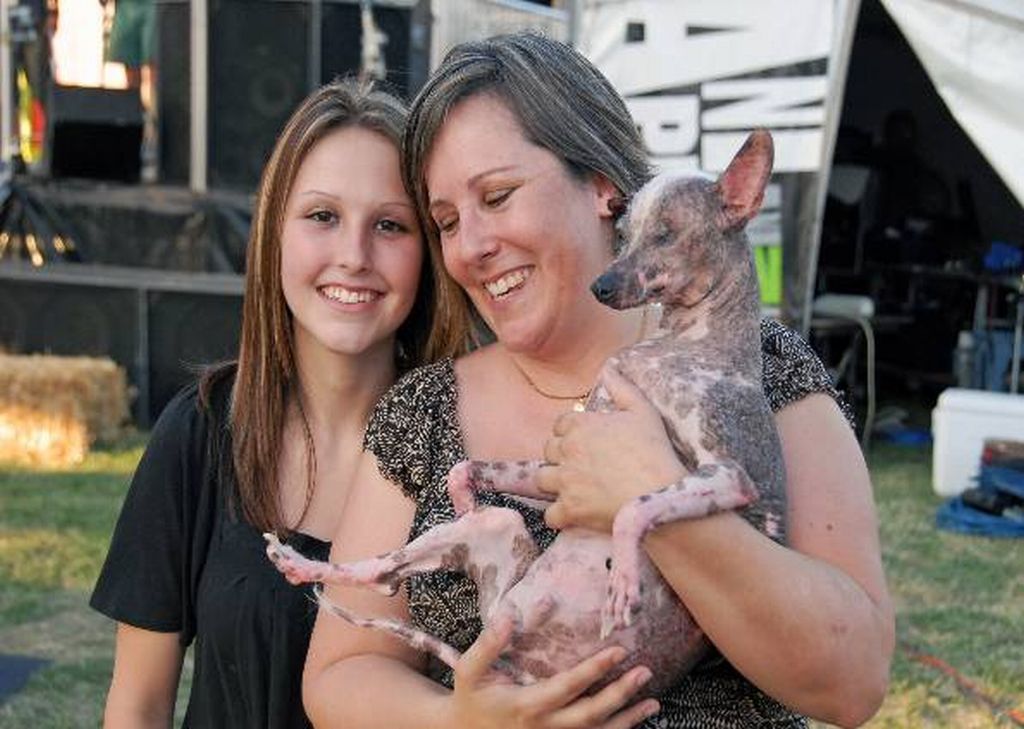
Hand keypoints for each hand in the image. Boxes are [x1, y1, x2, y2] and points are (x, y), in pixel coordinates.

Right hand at [450, 615, 659, 727]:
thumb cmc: (471, 696)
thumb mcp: (469, 670)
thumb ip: (488, 644)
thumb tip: (507, 617)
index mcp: (526, 705)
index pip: (568, 686)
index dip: (594, 670)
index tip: (619, 651)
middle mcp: (544, 728)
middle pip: (590, 716)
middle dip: (621, 695)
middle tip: (645, 671)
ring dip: (627, 720)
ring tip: (654, 703)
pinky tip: (635, 721)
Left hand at [539, 367, 685, 532]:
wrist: (659, 494)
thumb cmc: (654, 451)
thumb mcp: (643, 411)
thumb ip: (622, 388)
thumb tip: (608, 369)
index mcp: (580, 425)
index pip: (560, 425)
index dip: (571, 433)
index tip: (586, 442)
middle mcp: (566, 451)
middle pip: (548, 451)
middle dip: (561, 457)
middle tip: (581, 466)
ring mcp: (565, 481)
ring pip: (542, 480)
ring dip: (554, 484)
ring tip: (572, 489)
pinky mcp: (569, 509)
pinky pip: (550, 515)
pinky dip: (559, 516)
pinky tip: (572, 515)